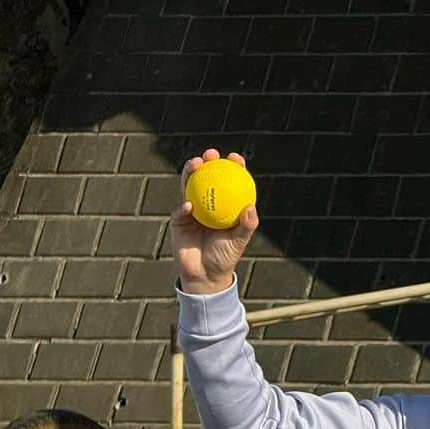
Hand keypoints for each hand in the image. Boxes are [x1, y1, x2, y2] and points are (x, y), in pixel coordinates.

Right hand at [170, 150, 259, 294]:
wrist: (205, 275)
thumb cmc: (225, 257)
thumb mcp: (238, 242)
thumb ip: (246, 225)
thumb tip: (251, 207)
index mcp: (224, 204)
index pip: (228, 181)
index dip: (232, 166)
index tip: (235, 157)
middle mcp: (207, 202)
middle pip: (206, 176)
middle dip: (208, 160)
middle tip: (211, 153)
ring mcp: (191, 209)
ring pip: (189, 186)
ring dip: (190, 172)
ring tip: (195, 164)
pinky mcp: (178, 220)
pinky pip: (180, 211)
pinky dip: (184, 207)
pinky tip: (190, 205)